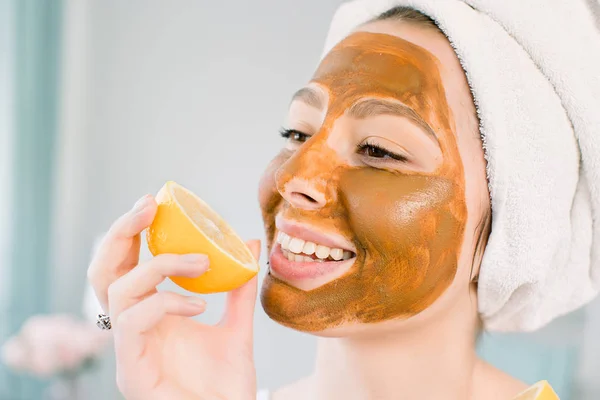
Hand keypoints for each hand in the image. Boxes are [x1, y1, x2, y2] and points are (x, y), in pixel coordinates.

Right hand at [88, 195, 258, 399]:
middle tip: (149, 208)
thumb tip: (248, 243)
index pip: (124, 267)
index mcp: (150, 315)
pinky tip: (198, 305)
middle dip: (121, 234)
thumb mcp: (237, 327)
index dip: (130, 233)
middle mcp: (133, 329)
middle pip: (103, 273)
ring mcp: (129, 350)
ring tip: (200, 262)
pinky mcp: (131, 371)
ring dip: (159, 266)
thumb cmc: (226, 384)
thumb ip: (239, 289)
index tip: (153, 203)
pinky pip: (133, 323)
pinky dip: (165, 303)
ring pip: (117, 292)